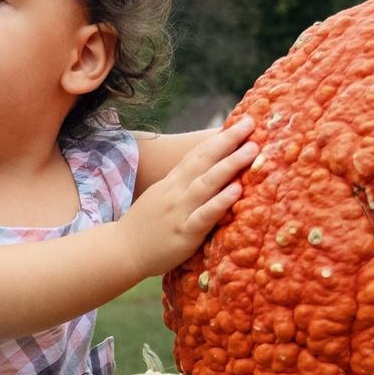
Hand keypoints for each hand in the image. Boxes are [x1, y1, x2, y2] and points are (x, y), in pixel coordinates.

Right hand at [116, 120, 256, 278]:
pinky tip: (236, 190)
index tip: (240, 122)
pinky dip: (220, 201)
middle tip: (250, 123)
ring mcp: (179, 211)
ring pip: (207, 183)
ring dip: (230, 164)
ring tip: (252, 150)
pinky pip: (204, 215)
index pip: (197, 154)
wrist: (121, 252)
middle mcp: (176, 191)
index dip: (219, 137)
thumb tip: (208, 175)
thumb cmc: (145, 227)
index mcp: (172, 182)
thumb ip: (183, 186)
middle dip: (228, 140)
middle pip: (204, 160)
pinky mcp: (184, 233)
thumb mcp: (161, 198)